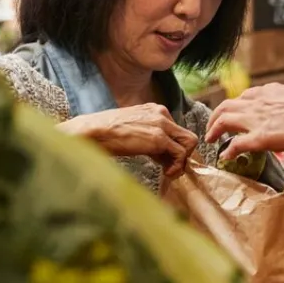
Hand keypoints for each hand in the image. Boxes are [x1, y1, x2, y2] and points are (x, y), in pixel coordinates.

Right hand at [62, 104, 198, 176]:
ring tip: (168, 171)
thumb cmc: (107, 134)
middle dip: (181, 154)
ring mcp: (162, 124)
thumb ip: (149, 137)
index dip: (171, 148)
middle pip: (186, 135)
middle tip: (168, 167)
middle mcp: (161, 113)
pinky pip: (181, 153)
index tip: (161, 159)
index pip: (175, 130)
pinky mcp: (159, 138)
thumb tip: (162, 154)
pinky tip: (165, 172)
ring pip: (189, 143)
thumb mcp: (133, 130)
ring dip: (182, 161)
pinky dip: (177, 165)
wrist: (93, 132)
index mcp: (154, 110)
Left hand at [206, 83, 283, 158]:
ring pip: (224, 120)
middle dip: (215, 118)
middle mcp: (257, 102)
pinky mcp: (260, 137)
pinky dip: (228, 150)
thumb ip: (283, 101)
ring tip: (211, 140)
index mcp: (268, 92)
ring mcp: (256, 119)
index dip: (233, 108)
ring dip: (214, 130)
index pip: (242, 97)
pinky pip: (236, 143)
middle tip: (212, 129)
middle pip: (225, 106)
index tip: (231, 115)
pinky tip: (225, 157)